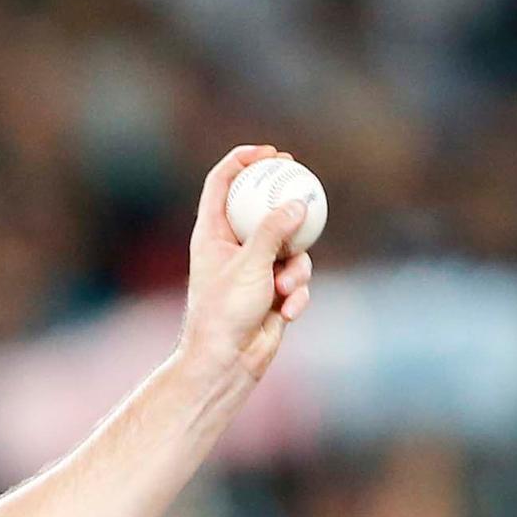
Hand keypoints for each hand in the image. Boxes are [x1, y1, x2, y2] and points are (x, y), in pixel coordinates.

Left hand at [178, 144, 315, 397]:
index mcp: (211, 234)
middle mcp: (231, 247)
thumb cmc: (225, 314)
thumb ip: (273, 232)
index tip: (269, 153)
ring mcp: (254, 269)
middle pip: (261, 207)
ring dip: (295, 269)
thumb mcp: (250, 266)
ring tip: (283, 289)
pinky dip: (295, 295)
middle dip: (285, 199)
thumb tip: (298, 203)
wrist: (227, 364)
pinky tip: (287, 312)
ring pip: (289, 247)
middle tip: (304, 184)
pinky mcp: (272, 291)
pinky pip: (296, 279)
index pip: (221, 183)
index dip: (242, 161)